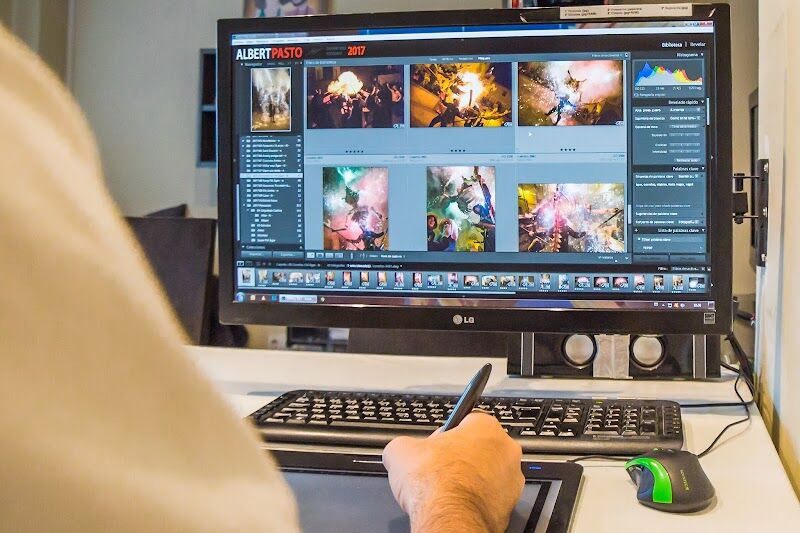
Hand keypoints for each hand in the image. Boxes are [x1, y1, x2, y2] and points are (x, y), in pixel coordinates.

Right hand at [383, 412, 523, 532]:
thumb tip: (399, 450)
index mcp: (486, 426)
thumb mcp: (400, 450)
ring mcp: (512, 480)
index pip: (466, 421)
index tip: (435, 445)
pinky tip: (457, 503)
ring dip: (471, 479)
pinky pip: (491, 498)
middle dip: (461, 456)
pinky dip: (476, 500)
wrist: (449, 519)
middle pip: (479, 447)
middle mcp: (506, 450)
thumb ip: (404, 443)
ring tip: (447, 489)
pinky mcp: (510, 507)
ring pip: (488, 473)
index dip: (446, 434)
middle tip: (439, 467)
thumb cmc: (435, 483)